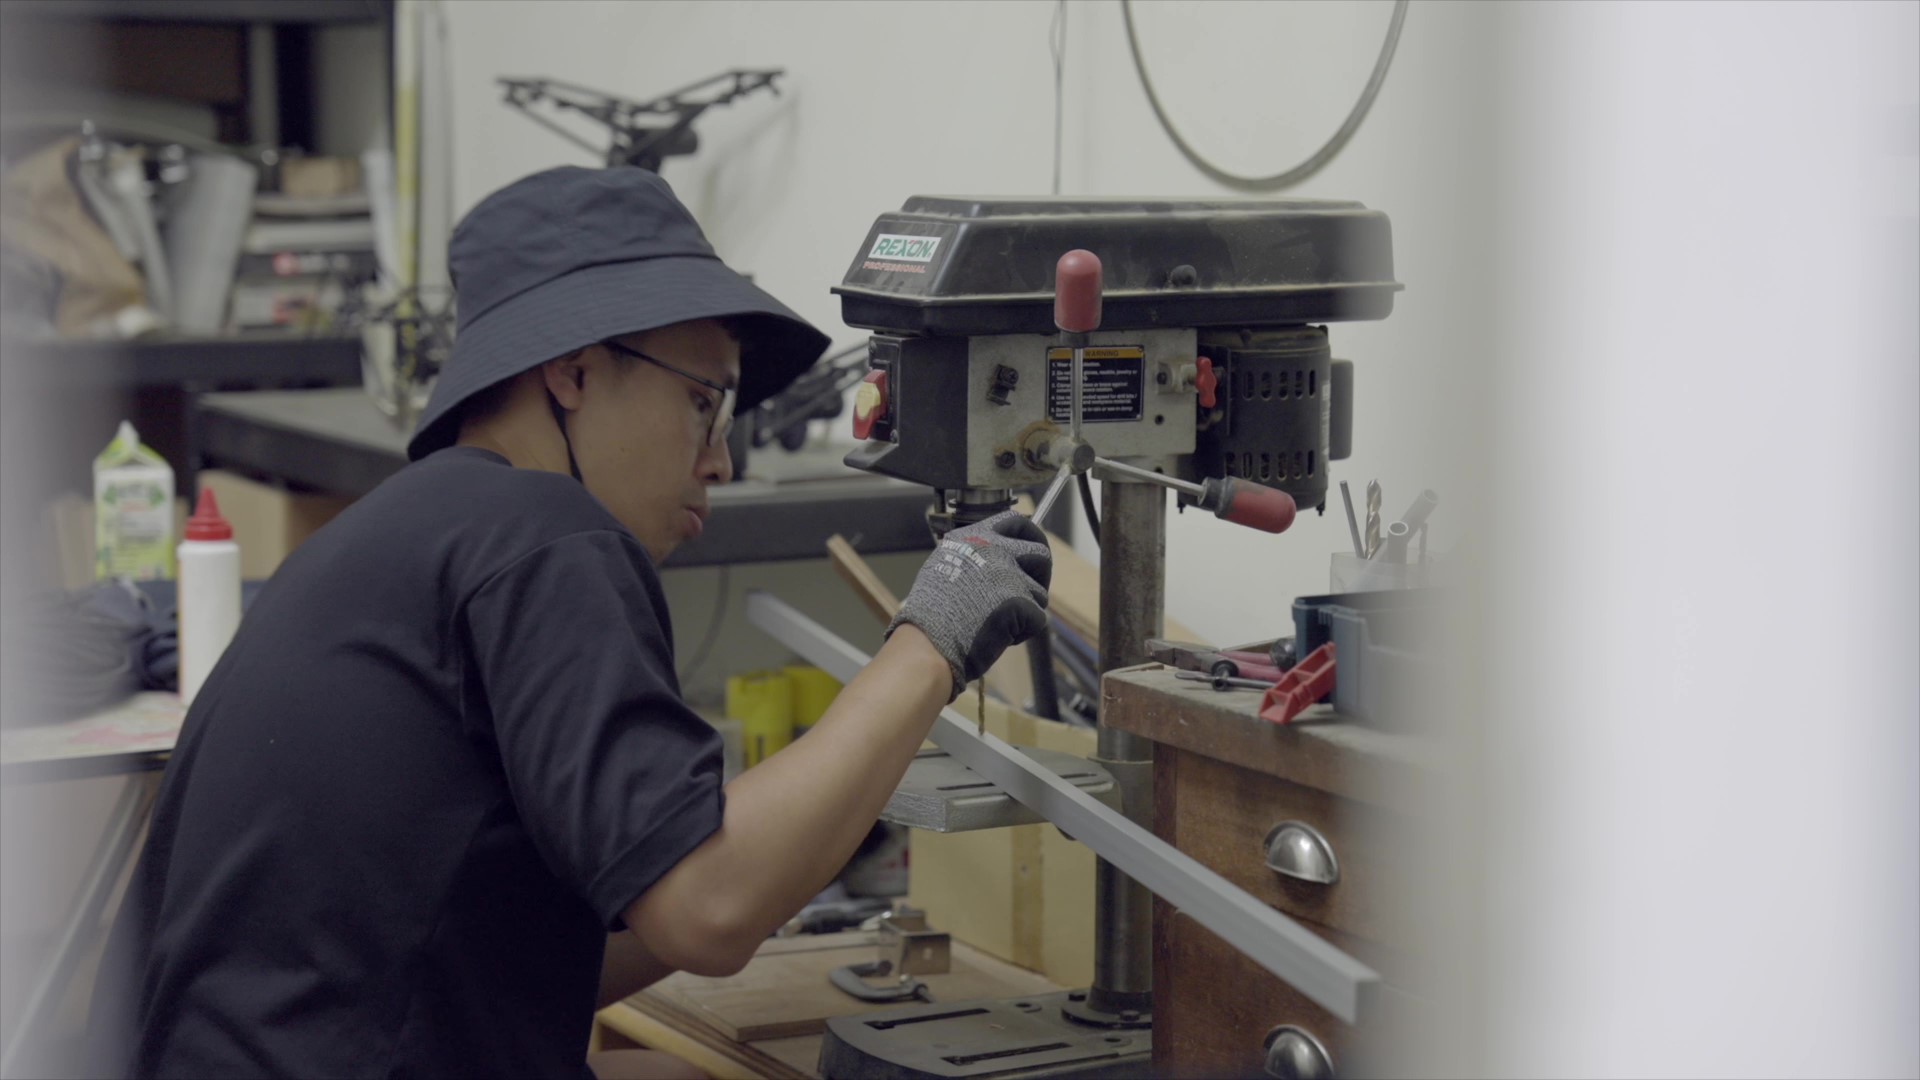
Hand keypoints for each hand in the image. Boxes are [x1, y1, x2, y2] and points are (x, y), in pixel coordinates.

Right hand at [887, 510, 1052, 701]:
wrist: (927, 641)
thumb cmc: (931, 613)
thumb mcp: (944, 565)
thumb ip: (975, 556)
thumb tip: (999, 561)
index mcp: (976, 537)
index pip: (1015, 522)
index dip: (1029, 537)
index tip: (1030, 553)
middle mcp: (995, 549)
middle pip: (1040, 553)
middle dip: (1040, 576)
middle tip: (1028, 594)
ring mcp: (1009, 574)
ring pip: (1040, 592)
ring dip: (1026, 610)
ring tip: (999, 622)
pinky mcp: (1020, 601)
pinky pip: (1037, 618)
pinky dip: (1022, 632)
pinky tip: (998, 636)